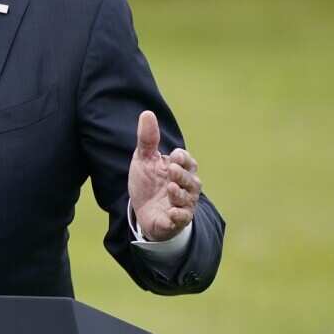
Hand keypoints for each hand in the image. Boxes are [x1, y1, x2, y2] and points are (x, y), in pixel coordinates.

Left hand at [127, 110, 200, 241]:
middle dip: (182, 175)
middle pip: (192, 180)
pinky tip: (171, 212)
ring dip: (180, 194)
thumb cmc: (148, 182)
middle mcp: (186, 187)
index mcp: (181, 170)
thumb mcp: (144, 159)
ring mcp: (182, 204)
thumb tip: (147, 113)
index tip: (174, 156)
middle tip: (171, 170)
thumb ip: (147, 139)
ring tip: (170, 188)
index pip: (188, 161)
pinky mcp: (176, 221)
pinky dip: (178, 216)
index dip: (183, 158)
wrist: (142, 211)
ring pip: (188, 199)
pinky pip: (182, 219)